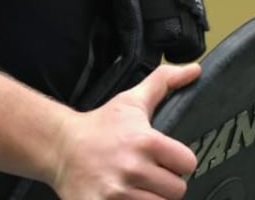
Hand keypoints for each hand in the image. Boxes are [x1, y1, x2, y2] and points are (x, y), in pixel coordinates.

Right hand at [50, 64, 200, 199]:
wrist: (60, 147)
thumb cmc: (100, 126)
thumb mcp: (131, 101)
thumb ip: (164, 82)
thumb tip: (195, 69)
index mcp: (145, 141)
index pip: (188, 163)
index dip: (180, 162)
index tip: (168, 160)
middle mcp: (133, 168)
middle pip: (177, 191)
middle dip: (166, 184)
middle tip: (151, 176)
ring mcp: (118, 193)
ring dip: (152, 199)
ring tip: (139, 188)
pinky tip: (126, 197)